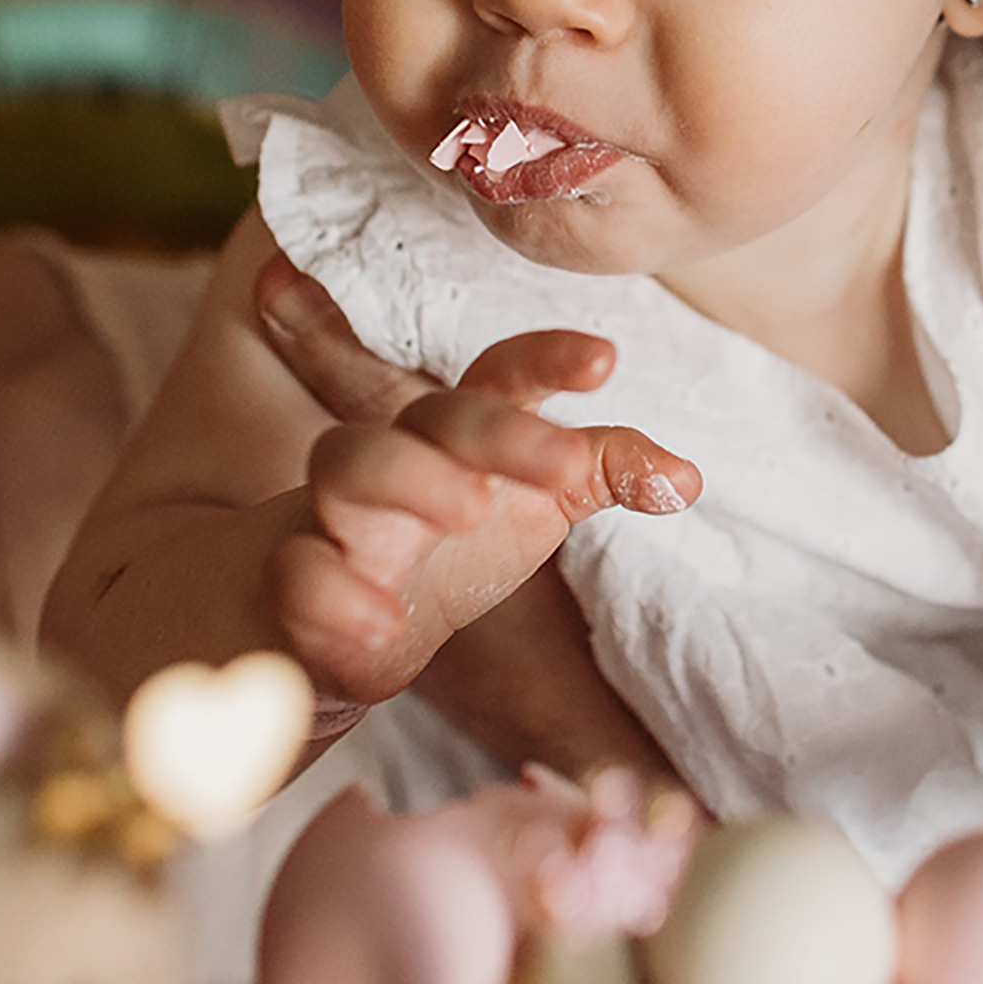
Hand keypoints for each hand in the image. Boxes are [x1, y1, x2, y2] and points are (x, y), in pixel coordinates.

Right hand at [254, 257, 700, 706]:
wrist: (311, 621)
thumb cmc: (438, 544)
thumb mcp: (526, 506)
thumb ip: (598, 474)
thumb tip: (687, 477)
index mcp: (457, 437)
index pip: (502, 378)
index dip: (549, 360)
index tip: (607, 360)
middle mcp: (395, 458)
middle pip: (435, 415)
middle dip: (497, 430)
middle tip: (562, 468)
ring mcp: (337, 516)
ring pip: (348, 462)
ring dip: (409, 476)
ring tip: (469, 511)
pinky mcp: (295, 587)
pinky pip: (299, 575)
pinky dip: (335, 595)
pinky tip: (380, 623)